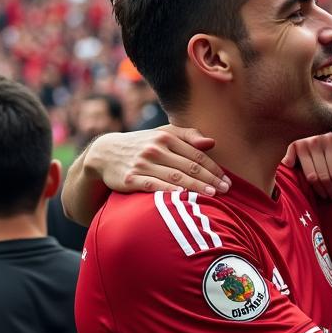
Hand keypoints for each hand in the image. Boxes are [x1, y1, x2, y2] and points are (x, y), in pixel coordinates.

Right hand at [88, 126, 229, 195]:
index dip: (214, 169)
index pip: (197, 155)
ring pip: (175, 178)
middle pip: (189, 167)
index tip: (227, 181)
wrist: (104, 154)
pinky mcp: (130, 179)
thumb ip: (188, 136)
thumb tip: (211, 143)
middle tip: (226, 190)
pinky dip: (169, 192)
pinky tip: (184, 198)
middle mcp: (155, 150)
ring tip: (213, 195)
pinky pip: (154, 187)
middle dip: (210, 179)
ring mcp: (142, 164)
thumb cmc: (143, 145)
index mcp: (165, 138)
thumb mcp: (163, 134)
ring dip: (196, 187)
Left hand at [281, 131, 331, 199]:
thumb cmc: (309, 143)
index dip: (319, 188)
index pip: (312, 175)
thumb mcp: (297, 146)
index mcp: (302, 147)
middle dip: (330, 189)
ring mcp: (329, 140)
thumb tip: (286, 164)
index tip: (324, 196)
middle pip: (325, 175)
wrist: (325, 125)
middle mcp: (315, 142)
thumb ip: (291, 155)